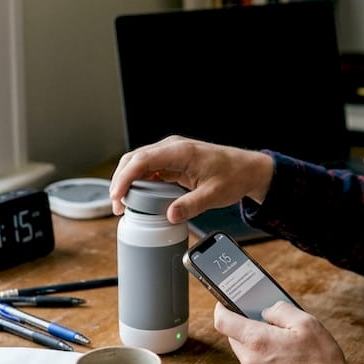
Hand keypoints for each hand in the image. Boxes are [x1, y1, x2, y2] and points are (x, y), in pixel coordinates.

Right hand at [108, 136, 274, 223]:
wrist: (247, 169)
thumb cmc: (234, 176)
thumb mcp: (214, 194)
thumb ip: (192, 205)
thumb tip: (170, 215)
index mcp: (180, 151)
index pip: (142, 160)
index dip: (125, 178)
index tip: (117, 196)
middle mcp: (172, 148)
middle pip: (134, 159)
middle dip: (120, 181)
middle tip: (117, 206)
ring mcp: (171, 154)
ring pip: (139, 164)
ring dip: (127, 182)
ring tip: (123, 205)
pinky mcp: (172, 162)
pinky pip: (149, 170)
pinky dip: (138, 182)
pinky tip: (136, 198)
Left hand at [213, 301, 356, 363]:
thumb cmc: (321, 362)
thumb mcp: (307, 323)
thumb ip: (281, 311)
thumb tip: (266, 311)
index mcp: (258, 341)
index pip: (223, 322)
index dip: (221, 309)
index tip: (225, 303)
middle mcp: (251, 363)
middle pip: (235, 339)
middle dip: (245, 328)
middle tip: (264, 322)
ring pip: (247, 357)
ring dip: (258, 347)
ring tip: (283, 345)